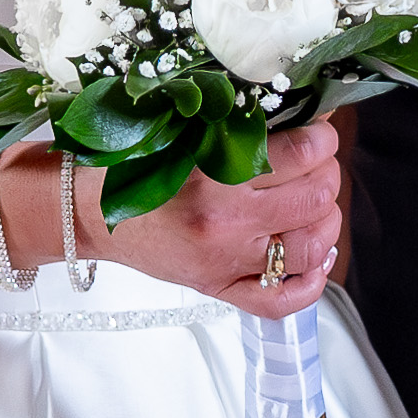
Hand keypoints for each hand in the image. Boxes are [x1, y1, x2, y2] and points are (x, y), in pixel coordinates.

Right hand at [97, 121, 344, 318]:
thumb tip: (307, 116)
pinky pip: (283, 301)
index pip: (302, 154)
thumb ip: (243, 127)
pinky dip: (312, 281)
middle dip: (326, 174)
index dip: (322, 138)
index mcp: (216, 176)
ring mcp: (227, 263)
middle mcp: (227, 224)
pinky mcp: (221, 290)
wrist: (90, 212)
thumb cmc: (134, 165)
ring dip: (326, 220)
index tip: (318, 132)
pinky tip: (315, 255)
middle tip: (316, 164)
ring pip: (312, 246)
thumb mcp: (188, 133)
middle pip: (316, 198)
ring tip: (314, 204)